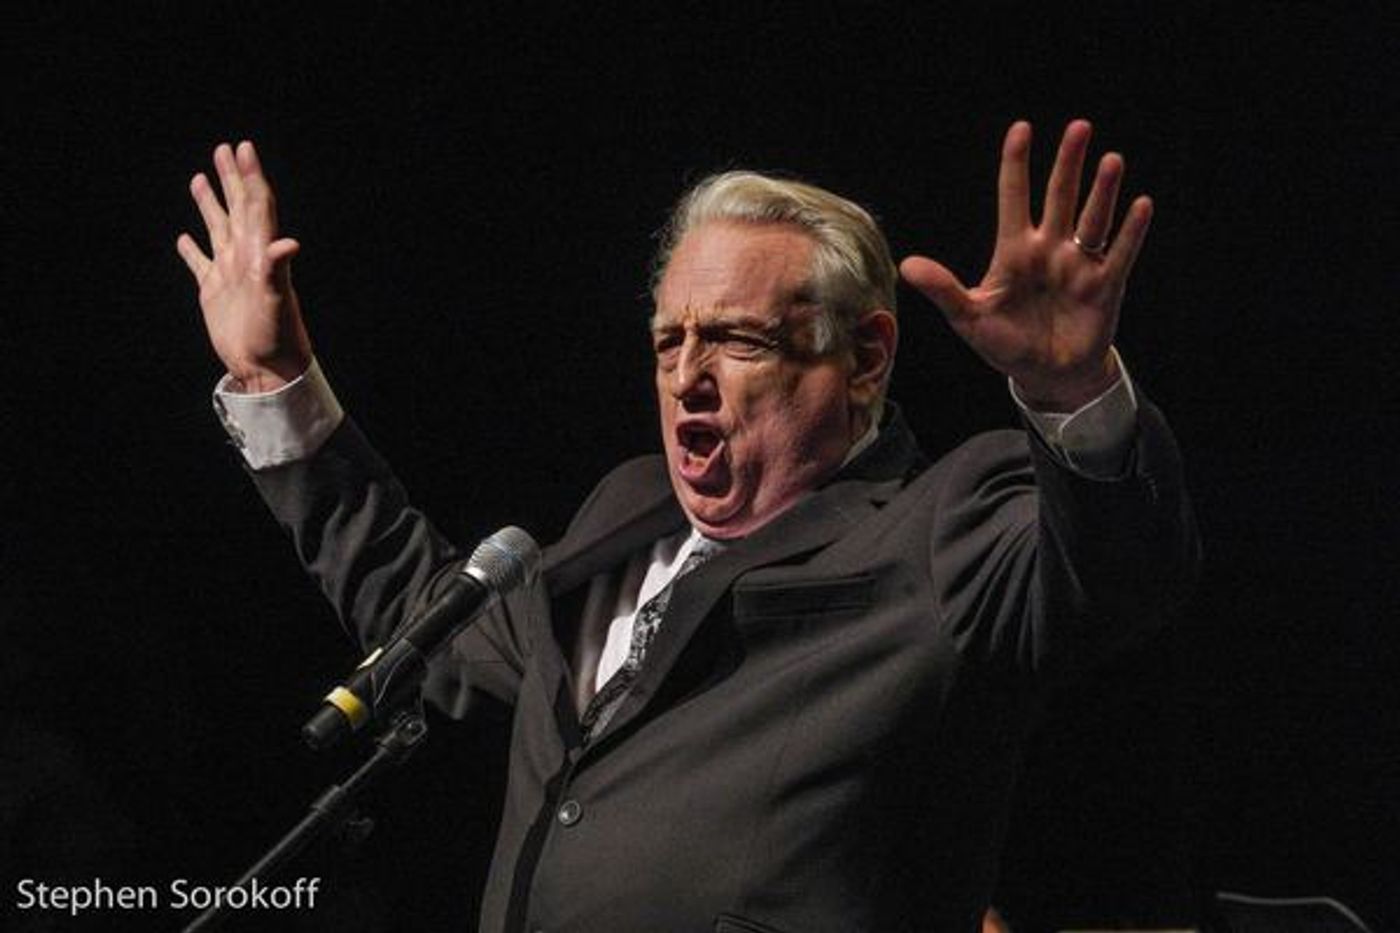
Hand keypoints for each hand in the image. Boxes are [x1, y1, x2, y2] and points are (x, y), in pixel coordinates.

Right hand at [176, 141, 311, 392]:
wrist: (266, 368)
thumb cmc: (276, 336)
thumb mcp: (277, 300)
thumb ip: (277, 269)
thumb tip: (288, 243)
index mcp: (260, 252)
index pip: (256, 204)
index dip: (250, 176)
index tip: (243, 148)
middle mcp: (245, 256)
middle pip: (237, 208)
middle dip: (231, 178)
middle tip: (224, 148)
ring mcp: (229, 273)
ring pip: (217, 228)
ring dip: (211, 204)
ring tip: (201, 177)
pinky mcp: (213, 292)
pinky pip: (200, 264)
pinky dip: (191, 249)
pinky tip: (184, 238)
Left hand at [900, 120, 1151, 410]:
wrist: (1045, 375)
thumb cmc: (1005, 344)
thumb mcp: (969, 318)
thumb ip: (943, 290)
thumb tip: (907, 265)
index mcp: (1014, 251)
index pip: (1014, 197)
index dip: (1016, 164)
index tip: (1021, 128)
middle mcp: (1050, 249)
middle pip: (1060, 197)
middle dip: (1068, 163)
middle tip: (1079, 126)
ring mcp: (1079, 265)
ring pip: (1093, 219)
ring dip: (1103, 191)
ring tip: (1111, 159)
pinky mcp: (1105, 286)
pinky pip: (1120, 254)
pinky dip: (1131, 231)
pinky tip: (1142, 204)